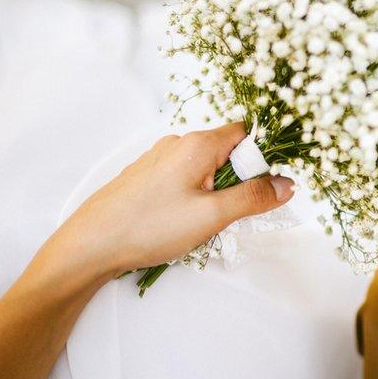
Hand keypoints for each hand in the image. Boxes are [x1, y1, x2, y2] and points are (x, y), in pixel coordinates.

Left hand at [43, 122, 294, 283]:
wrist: (90, 245)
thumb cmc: (150, 227)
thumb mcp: (212, 216)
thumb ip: (254, 198)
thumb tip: (287, 184)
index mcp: (198, 144)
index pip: (246, 133)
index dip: (263, 157)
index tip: (266, 187)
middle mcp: (178, 144)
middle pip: (227, 152)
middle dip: (239, 181)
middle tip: (232, 214)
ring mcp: (159, 160)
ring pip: (206, 169)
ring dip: (217, 194)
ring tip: (204, 224)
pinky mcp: (147, 177)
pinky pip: (185, 180)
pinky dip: (195, 198)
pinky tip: (182, 224)